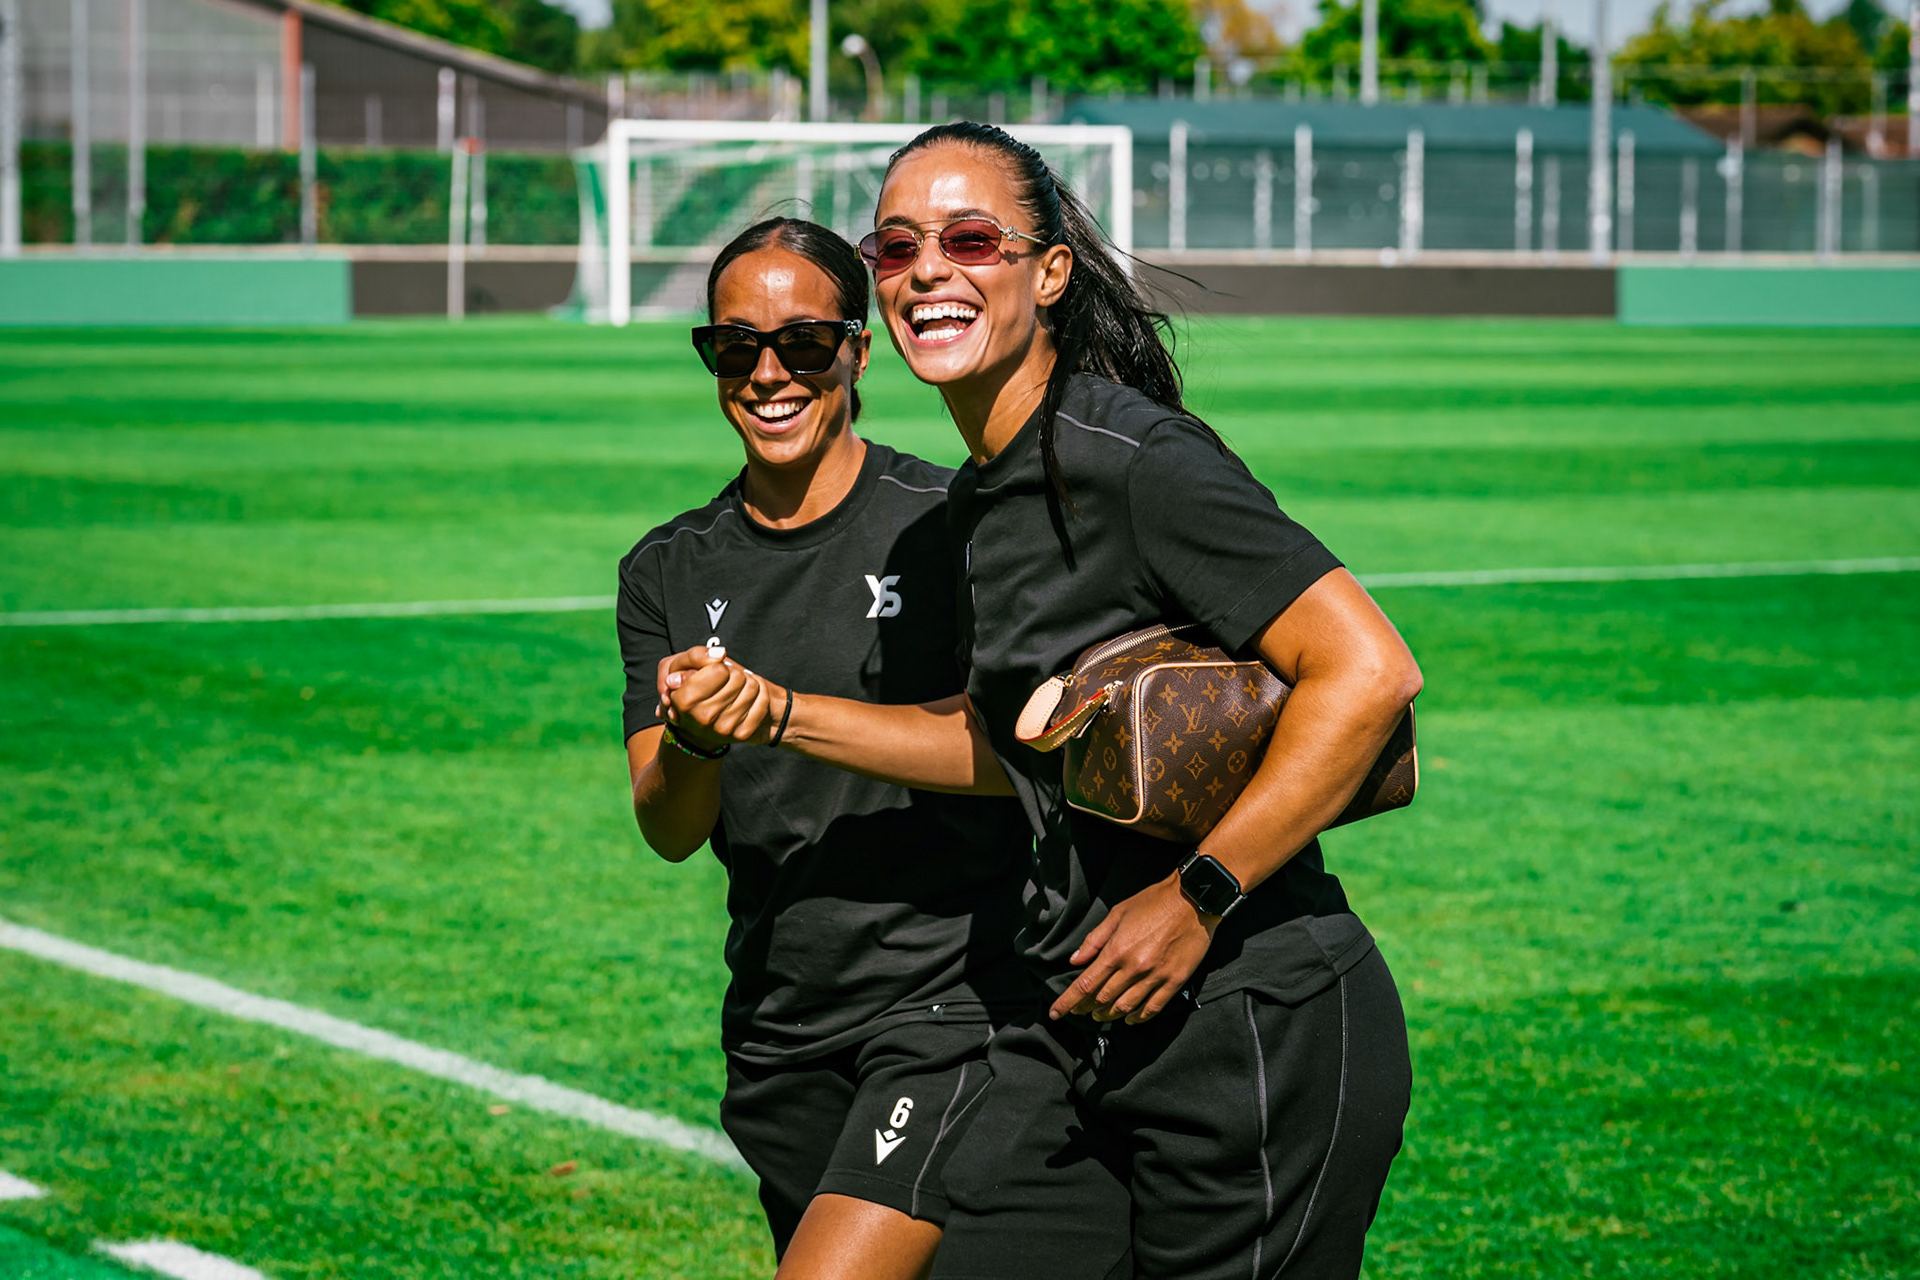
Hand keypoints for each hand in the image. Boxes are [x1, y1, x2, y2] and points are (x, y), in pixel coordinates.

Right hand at [662, 650, 775, 748]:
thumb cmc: (691, 687)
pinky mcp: (742, 734)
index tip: (709, 673)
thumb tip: (720, 654)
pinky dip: (759, 693)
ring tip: (733, 690)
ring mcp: (723, 729)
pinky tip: (745, 698)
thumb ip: (695, 656)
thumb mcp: (681, 667)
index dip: (717, 666)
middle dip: (732, 673)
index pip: (719, 670)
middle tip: (722, 682)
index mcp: (684, 701)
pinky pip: (763, 701)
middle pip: (737, 677)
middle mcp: (703, 718)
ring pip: (752, 687)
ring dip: (746, 682)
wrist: (699, 723)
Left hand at [1048, 873, 1218, 1024]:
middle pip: (1103, 998)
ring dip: (1109, 1015)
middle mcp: (1134, 968)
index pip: (1085, 984)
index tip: (1055, 1013)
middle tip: (1079, 1012)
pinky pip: (1153, 1007)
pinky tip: (1130, 1019)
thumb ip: (1095, 939)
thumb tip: (1075, 960)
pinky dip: (1138, 1017)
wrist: (1193, 899)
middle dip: (1086, 1009)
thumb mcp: (1118, 913)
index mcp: (1116, 950)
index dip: (1068, 1001)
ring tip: (1100, 1016)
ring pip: (1126, 1007)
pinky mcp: (1175, 981)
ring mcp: (1156, 976)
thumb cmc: (1154, 902)